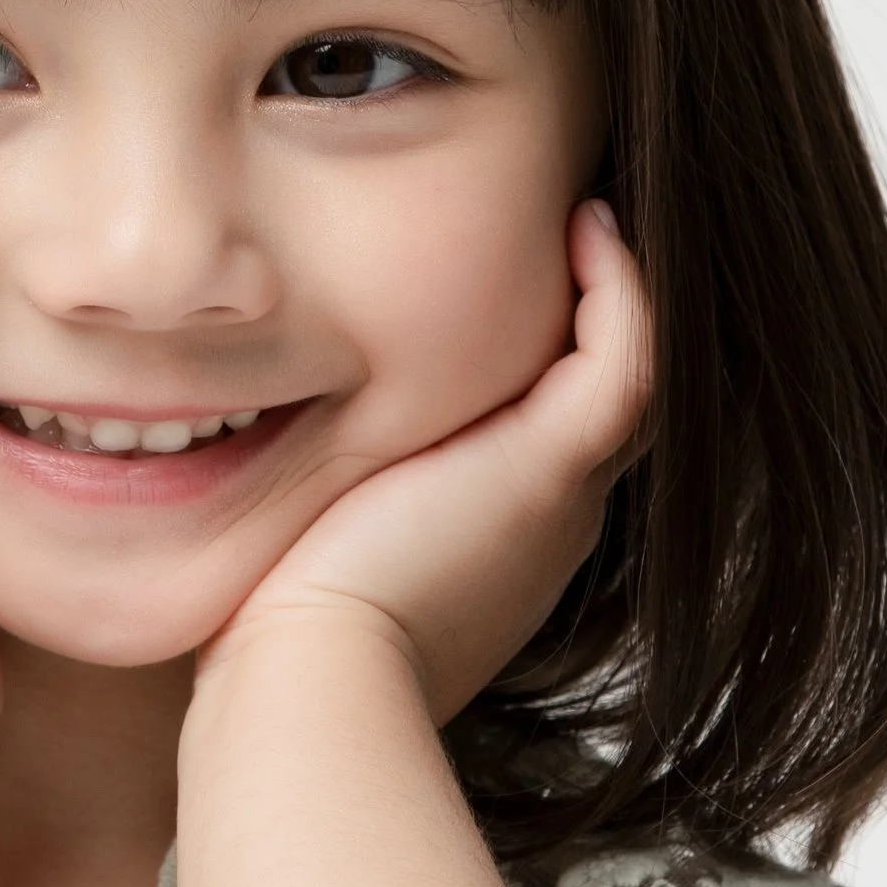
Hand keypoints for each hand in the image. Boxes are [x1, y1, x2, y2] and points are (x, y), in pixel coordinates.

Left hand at [195, 201, 651, 722]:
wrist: (308, 676)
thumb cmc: (281, 629)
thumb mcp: (313, 535)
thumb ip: (319, 483)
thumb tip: (253, 434)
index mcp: (500, 535)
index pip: (549, 421)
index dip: (544, 344)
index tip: (503, 266)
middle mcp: (552, 517)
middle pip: (601, 392)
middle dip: (590, 306)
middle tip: (566, 221)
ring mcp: (564, 494)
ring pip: (634, 370)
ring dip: (617, 285)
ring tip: (586, 211)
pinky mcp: (553, 468)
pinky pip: (628, 355)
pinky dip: (621, 287)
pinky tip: (586, 225)